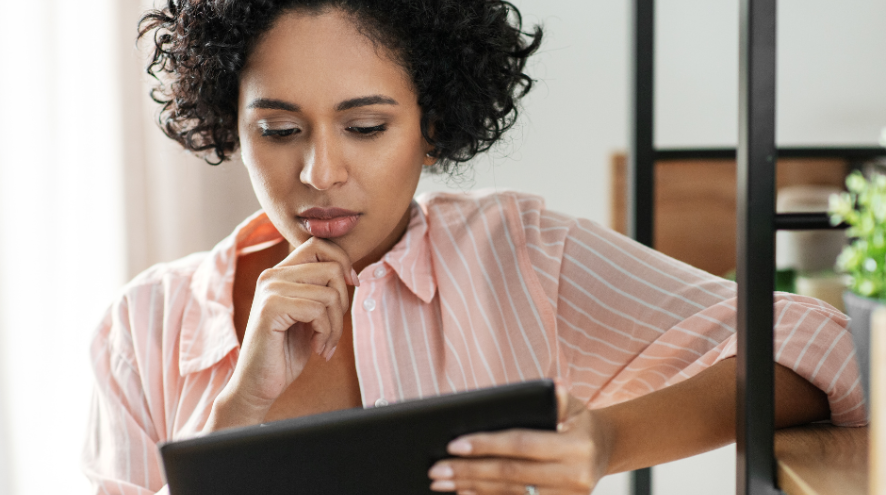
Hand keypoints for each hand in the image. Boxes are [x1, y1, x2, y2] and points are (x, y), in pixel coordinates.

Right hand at [208, 237, 357, 429]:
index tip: (351, 286)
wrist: (258, 385)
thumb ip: (322, 290)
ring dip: (335, 326)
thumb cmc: (286, 352)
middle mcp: (272, 275)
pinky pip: (317, 310)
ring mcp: (270, 290)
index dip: (343, 263)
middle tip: (332, 329)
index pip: (319, 245)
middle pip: (332, 268)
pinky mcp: (271, 308)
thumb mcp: (309, 315)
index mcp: (280, 273)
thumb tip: (351, 273)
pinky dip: (326, 333)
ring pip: (329, 293)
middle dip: (343, 304)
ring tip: (324, 344)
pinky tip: (317, 349)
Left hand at [428, 382, 611, 494]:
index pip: (522, 444)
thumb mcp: (573, 404)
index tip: (454, 445)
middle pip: (511, 473)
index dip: (487, 444)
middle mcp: (575, 476)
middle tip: (437, 469)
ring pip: (510, 493)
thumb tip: (551, 386)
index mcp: (577, 446)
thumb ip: (558, 398)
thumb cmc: (579, 421)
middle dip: (469, 471)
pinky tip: (466, 493)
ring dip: (472, 488)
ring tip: (443, 482)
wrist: (607, 449)